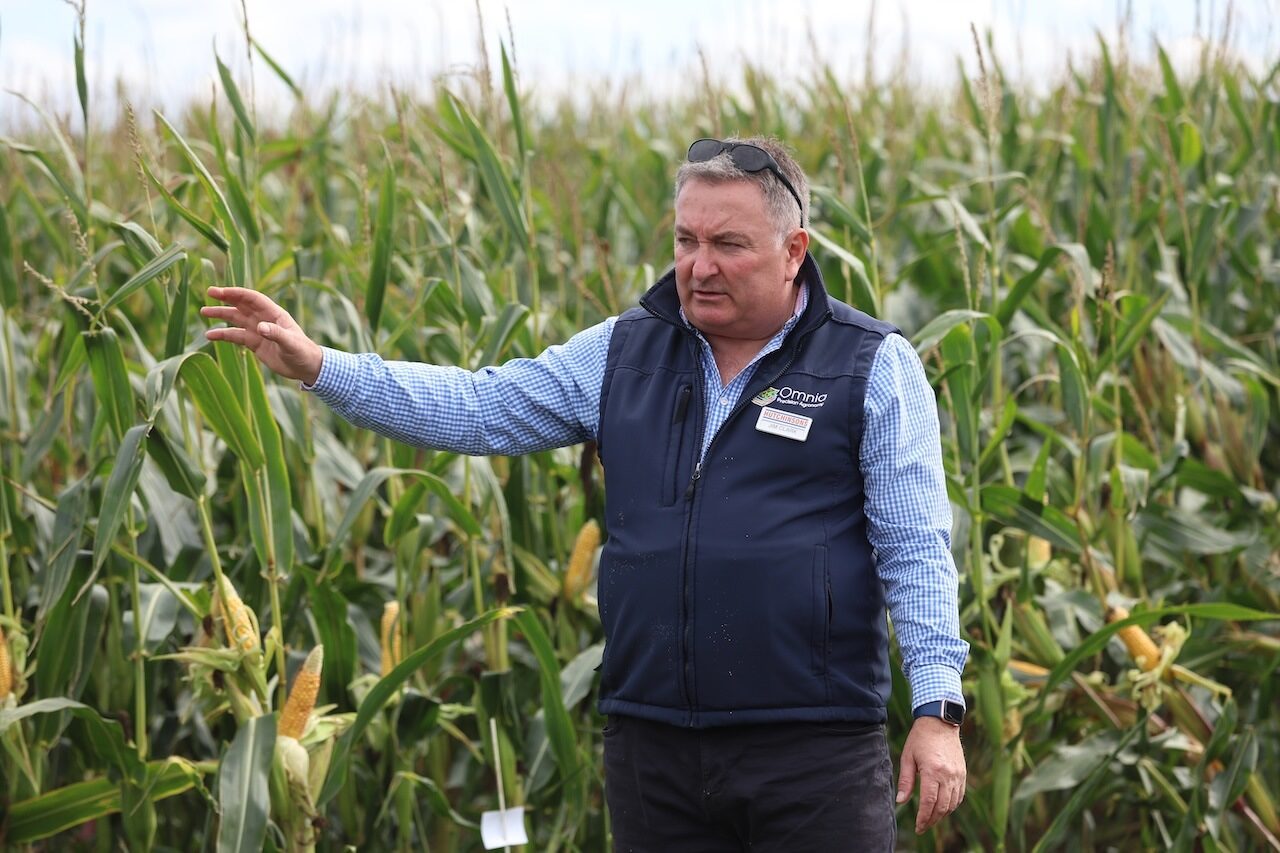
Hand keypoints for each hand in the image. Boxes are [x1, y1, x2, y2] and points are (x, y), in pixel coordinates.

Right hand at [201, 287, 323, 384]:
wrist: (306, 367)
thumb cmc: (302, 352)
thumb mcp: (290, 343)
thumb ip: (276, 334)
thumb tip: (260, 327)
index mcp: (274, 314)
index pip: (252, 299)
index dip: (236, 293)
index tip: (220, 292)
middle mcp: (264, 319)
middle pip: (242, 305)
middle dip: (226, 299)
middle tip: (209, 293)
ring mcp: (258, 331)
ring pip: (236, 319)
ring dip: (221, 315)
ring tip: (204, 312)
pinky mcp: (255, 343)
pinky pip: (236, 336)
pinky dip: (223, 335)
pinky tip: (209, 335)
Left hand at [896, 716, 965, 833]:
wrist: (940, 722)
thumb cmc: (920, 738)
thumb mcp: (908, 756)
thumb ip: (905, 780)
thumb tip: (900, 801)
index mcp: (933, 771)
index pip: (929, 802)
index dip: (923, 818)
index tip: (918, 827)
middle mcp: (948, 775)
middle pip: (942, 806)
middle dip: (932, 820)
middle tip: (923, 826)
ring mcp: (958, 774)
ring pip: (952, 804)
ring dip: (942, 814)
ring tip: (931, 819)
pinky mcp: (963, 773)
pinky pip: (960, 796)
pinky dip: (952, 805)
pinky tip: (943, 807)